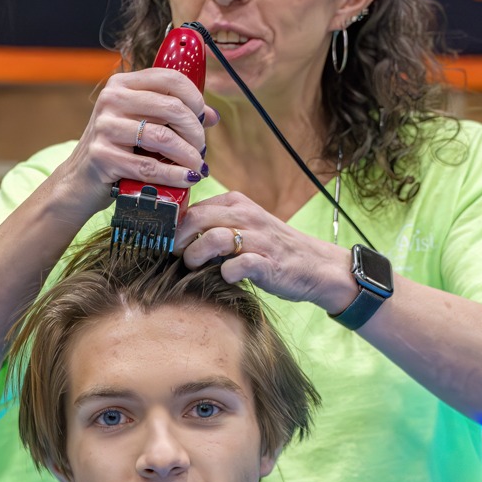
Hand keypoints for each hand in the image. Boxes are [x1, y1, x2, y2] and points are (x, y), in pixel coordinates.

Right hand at [52, 68, 216, 220]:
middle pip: (171, 107)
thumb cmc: (115, 150)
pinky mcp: (103, 157)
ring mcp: (104, 128)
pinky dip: (174, 175)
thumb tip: (212, 116)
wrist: (78, 182)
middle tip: (202, 147)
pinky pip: (149, 166)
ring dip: (188, 154)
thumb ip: (170, 115)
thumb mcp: (138, 124)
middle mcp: (111, 100)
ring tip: (198, 166)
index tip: (204, 118)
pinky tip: (187, 178)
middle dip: (195, 131)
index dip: (195, 97)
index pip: (169, 78)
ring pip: (162, 137)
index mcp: (121, 84)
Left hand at [178, 192, 356, 313]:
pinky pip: (237, 266)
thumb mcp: (243, 227)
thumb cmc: (271, 248)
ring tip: (193, 266)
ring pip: (213, 239)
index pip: (193, 208)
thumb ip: (214, 226)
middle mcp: (247, 216)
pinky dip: (226, 274)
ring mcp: (258, 238)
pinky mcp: (268, 263)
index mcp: (237, 204)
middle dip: (178, 240)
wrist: (315, 265)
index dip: (173, 228)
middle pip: (197, 219)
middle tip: (175, 256)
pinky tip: (225, 277)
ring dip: (196, 256)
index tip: (166, 244)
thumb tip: (176, 237)